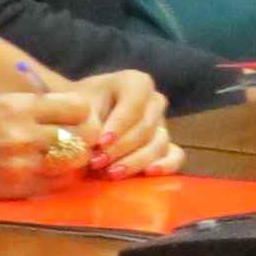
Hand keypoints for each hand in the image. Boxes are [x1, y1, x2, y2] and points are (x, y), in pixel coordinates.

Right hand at [0, 89, 169, 202]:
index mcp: (19, 106)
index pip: (78, 106)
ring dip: (76, 165)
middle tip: (84, 146)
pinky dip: (59, 182)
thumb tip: (76, 113)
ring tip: (68, 163)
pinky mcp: (14, 188)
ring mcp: (20, 162)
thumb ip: (34, 109)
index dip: (86, 115)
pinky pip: (54, 186)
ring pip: (72, 164)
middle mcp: (23, 132)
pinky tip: (50, 178)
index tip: (83, 121)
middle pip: (83, 137)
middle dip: (88, 142)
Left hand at [61, 67, 181, 177]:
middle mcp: (155, 101)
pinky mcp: (167, 146)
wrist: (82, 122)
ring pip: (158, 144)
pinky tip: (148, 173)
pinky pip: (175, 156)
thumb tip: (97, 140)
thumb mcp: (80, 107)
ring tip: (110, 173)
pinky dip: (165, 165)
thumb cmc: (81, 110)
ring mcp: (162, 125)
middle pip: (146, 127)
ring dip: (134, 161)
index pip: (134, 103)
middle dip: (121, 148)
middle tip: (97, 162)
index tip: (100, 142)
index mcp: (136, 83)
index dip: (119, 125)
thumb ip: (88, 120)